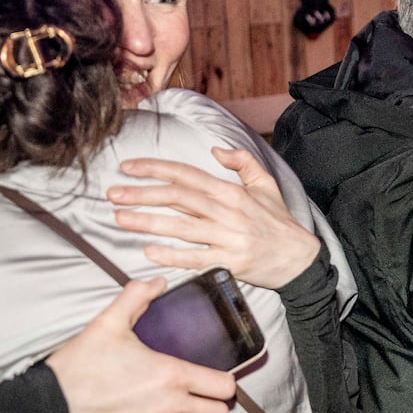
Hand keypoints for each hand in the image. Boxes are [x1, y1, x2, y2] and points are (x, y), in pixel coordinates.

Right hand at [47, 279, 236, 412]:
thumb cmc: (77, 369)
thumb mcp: (106, 324)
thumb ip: (136, 297)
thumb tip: (157, 282)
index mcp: (172, 377)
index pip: (226, 388)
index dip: (223, 382)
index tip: (212, 379)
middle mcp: (170, 410)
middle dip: (210, 405)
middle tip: (190, 394)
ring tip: (143, 404)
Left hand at [110, 147, 320, 289]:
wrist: (300, 259)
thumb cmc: (279, 222)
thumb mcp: (266, 185)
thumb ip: (242, 162)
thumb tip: (215, 149)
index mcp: (232, 192)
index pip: (187, 175)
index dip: (155, 169)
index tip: (128, 168)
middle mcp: (228, 212)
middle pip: (178, 198)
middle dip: (142, 194)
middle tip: (113, 194)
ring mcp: (228, 238)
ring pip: (182, 227)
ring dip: (148, 222)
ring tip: (121, 218)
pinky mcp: (230, 262)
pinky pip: (196, 258)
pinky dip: (172, 255)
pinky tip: (149, 251)